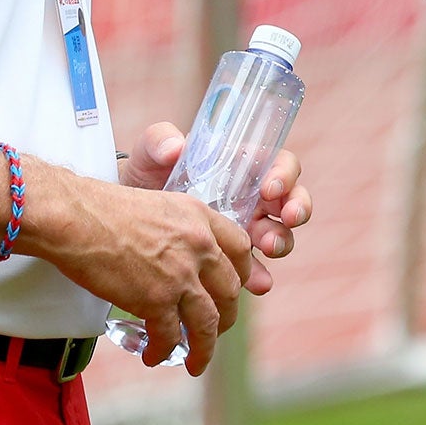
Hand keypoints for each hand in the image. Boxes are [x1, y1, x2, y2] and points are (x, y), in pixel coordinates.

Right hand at [19, 159, 251, 375]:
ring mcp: (181, 274)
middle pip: (230, 290)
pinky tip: (154, 355)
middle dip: (226, 317)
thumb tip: (181, 258)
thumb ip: (179, 230)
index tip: (235, 289)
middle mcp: (199, 244)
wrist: (76, 219)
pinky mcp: (156, 299)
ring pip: (207, 322)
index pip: (242, 248)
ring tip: (196, 362)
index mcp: (200, 217)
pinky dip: (164, 351)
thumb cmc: (105, 210)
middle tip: (215, 330)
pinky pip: (171, 335)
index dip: (243, 274)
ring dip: (204, 348)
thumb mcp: (159, 207)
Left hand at [118, 129, 313, 291]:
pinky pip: (254, 268)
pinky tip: (254, 283)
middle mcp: (253, 196)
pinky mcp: (234, 257)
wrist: (128, 217)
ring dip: (281, 241)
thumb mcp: (152, 152)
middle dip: (297, 208)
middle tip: (288, 218)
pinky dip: (258, 276)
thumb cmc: (148, 175)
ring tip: (268, 248)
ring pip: (280, 234)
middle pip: (291, 199)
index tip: (271, 187)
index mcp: (243, 166)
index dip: (284, 174)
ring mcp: (247, 228)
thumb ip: (160, 141)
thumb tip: (175, 148)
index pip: (279, 164)